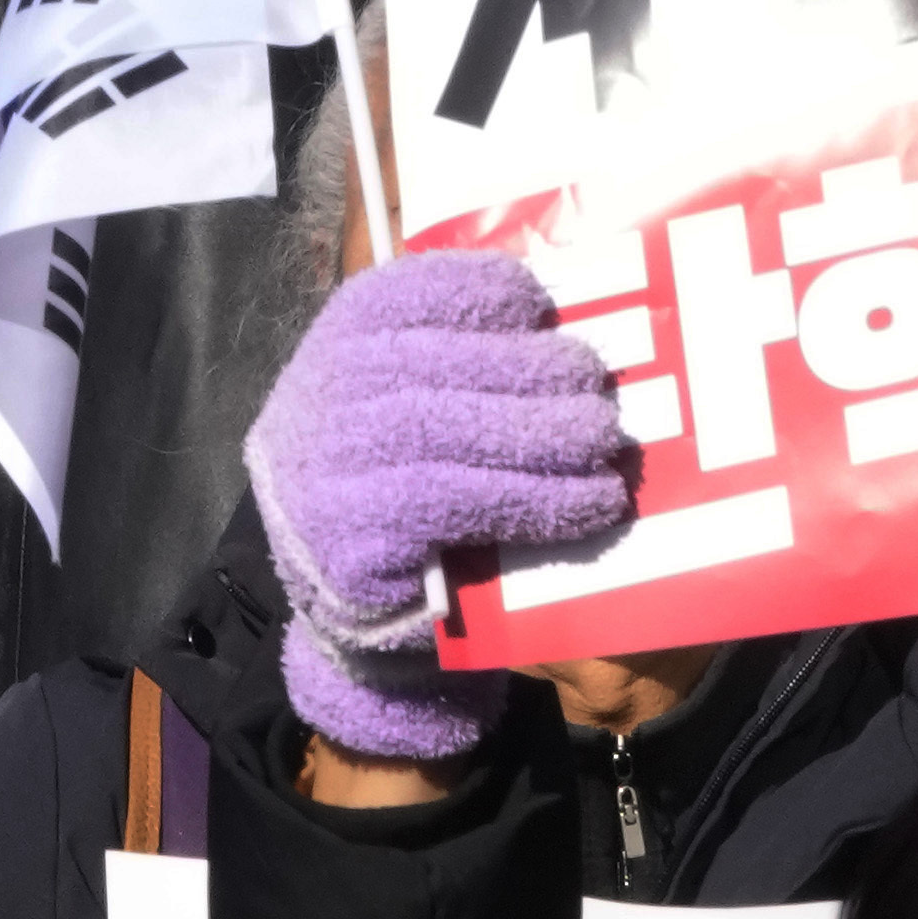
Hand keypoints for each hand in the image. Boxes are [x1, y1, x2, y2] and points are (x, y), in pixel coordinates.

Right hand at [248, 246, 633, 766]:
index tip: (539, 304)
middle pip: (425, 364)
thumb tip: (561, 327)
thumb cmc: (408, 494)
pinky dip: (532, 499)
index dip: (470, 290)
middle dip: (522, 368)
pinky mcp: (353, 550)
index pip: (395, 296)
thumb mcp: (411, 411)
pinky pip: (452, 506)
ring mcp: (323, 478)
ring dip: (536, 433)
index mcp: (330, 352)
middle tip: (596, 385)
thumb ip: (464, 366)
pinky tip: (590, 504)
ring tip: (604, 441)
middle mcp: (313, 405)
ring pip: (437, 431)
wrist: (365, 628)